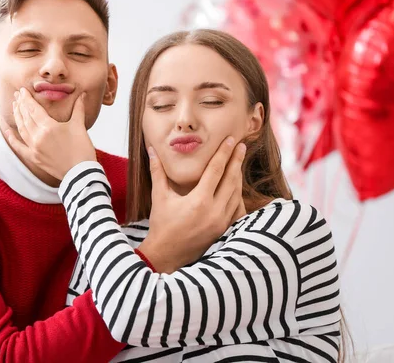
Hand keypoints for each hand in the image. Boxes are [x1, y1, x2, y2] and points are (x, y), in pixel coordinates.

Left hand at [4, 87, 96, 179]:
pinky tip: (7, 131)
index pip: (33, 109)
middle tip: (17, 95)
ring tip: (14, 106)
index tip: (23, 90)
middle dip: (21, 104)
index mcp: (48, 127)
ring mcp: (34, 148)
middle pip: (25, 117)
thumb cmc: (82, 149)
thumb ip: (78, 108)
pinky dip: (12, 139)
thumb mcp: (79, 126)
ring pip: (21, 129)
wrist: (81, 173)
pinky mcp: (34, 158)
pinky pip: (19, 147)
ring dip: (17, 116)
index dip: (27, 98)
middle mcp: (38, 136)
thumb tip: (82, 94)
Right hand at [137, 137, 246, 272]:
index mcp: (199, 201)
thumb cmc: (161, 224)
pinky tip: (237, 186)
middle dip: (236, 161)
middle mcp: (214, 211)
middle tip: (241, 146)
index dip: (224, 153)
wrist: (166, 253)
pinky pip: (237, 208)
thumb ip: (157, 171)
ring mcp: (221, 222)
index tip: (231, 140)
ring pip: (236, 194)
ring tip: (238, 162)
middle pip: (231, 180)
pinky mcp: (224, 229)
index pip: (216, 170)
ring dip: (238, 177)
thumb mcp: (159, 196)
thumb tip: (151, 150)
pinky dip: (238, 195)